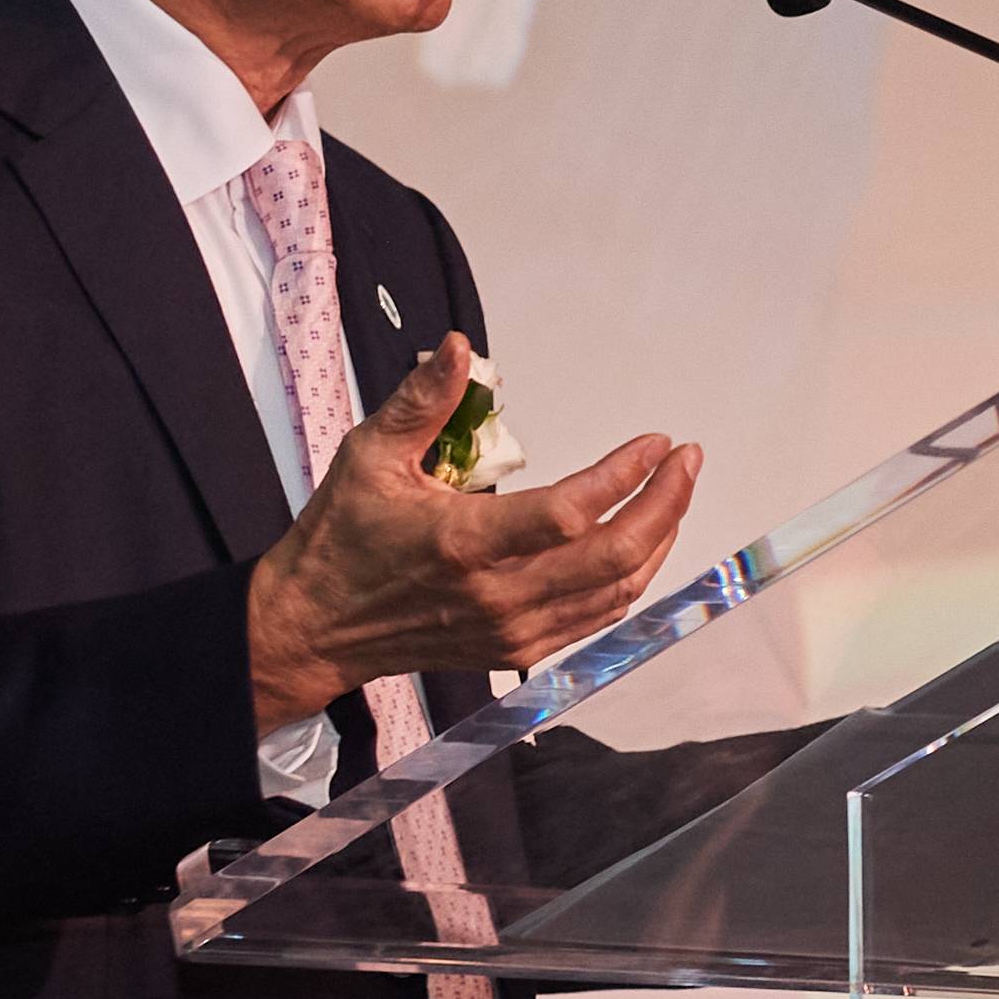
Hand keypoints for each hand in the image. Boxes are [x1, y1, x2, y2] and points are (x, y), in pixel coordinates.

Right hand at [247, 336, 699, 730]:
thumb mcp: (370, 455)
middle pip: (614, 556)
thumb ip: (423, 401)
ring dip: (658, 540)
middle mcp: (498, 595)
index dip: (624, 477)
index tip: (655, 442)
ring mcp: (512, 631)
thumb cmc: (341, 538)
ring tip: (675, 491)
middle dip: (665, 504)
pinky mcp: (515, 651)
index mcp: (464, 544)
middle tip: (686, 461)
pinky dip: (630, 578)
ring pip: (615, 592)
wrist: (312, 628)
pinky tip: (643, 541)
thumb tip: (460, 347)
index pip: (572, 513)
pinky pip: (595, 618)